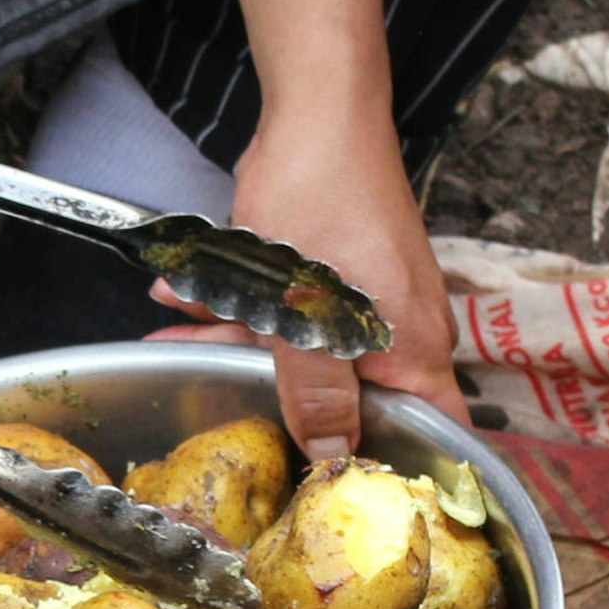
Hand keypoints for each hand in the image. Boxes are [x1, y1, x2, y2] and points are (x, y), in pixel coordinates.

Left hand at [155, 115, 463, 457]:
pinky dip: (239, 306)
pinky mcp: (335, 272)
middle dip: (277, 401)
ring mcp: (367, 299)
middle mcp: (400, 331)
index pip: (437, 434)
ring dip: (238, 344)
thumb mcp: (305, 315)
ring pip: (304, 351)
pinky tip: (183, 296)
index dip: (408, 472)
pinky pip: (288, 310)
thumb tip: (332, 456)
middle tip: (219, 407)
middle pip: (350, 399)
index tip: (355, 497)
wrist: (317, 110)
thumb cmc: (323, 199)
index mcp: (414, 350)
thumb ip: (316, 391)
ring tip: (172, 339)